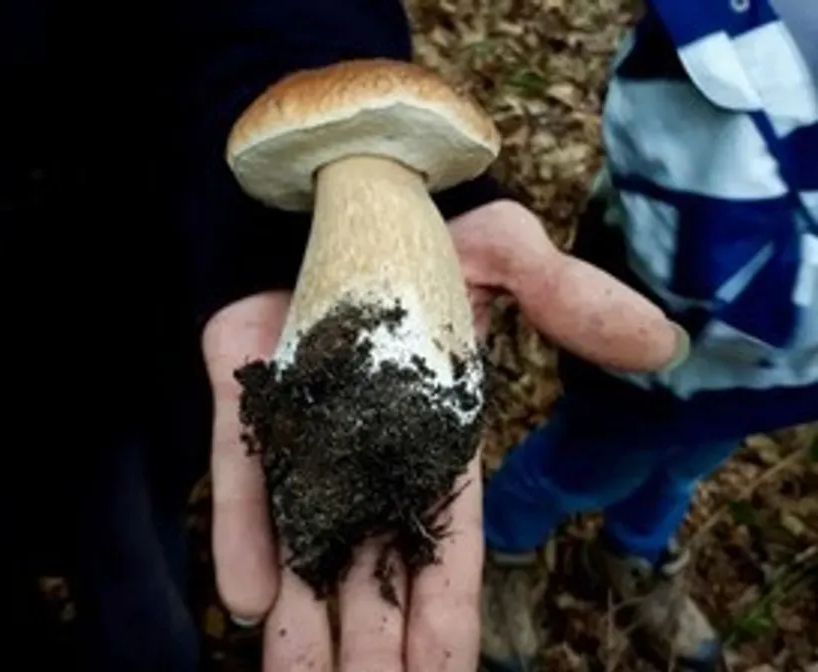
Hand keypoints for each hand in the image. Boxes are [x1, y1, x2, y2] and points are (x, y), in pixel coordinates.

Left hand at [203, 200, 683, 670]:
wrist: (342, 186)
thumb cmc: (431, 223)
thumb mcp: (511, 255)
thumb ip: (573, 301)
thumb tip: (661, 344)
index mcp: (437, 436)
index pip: (446, 547)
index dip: (444, 619)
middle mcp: (372, 448)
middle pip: (375, 567)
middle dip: (373, 644)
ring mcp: (309, 428)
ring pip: (310, 540)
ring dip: (306, 619)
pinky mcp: (251, 398)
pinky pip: (246, 478)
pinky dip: (247, 537)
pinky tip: (250, 603)